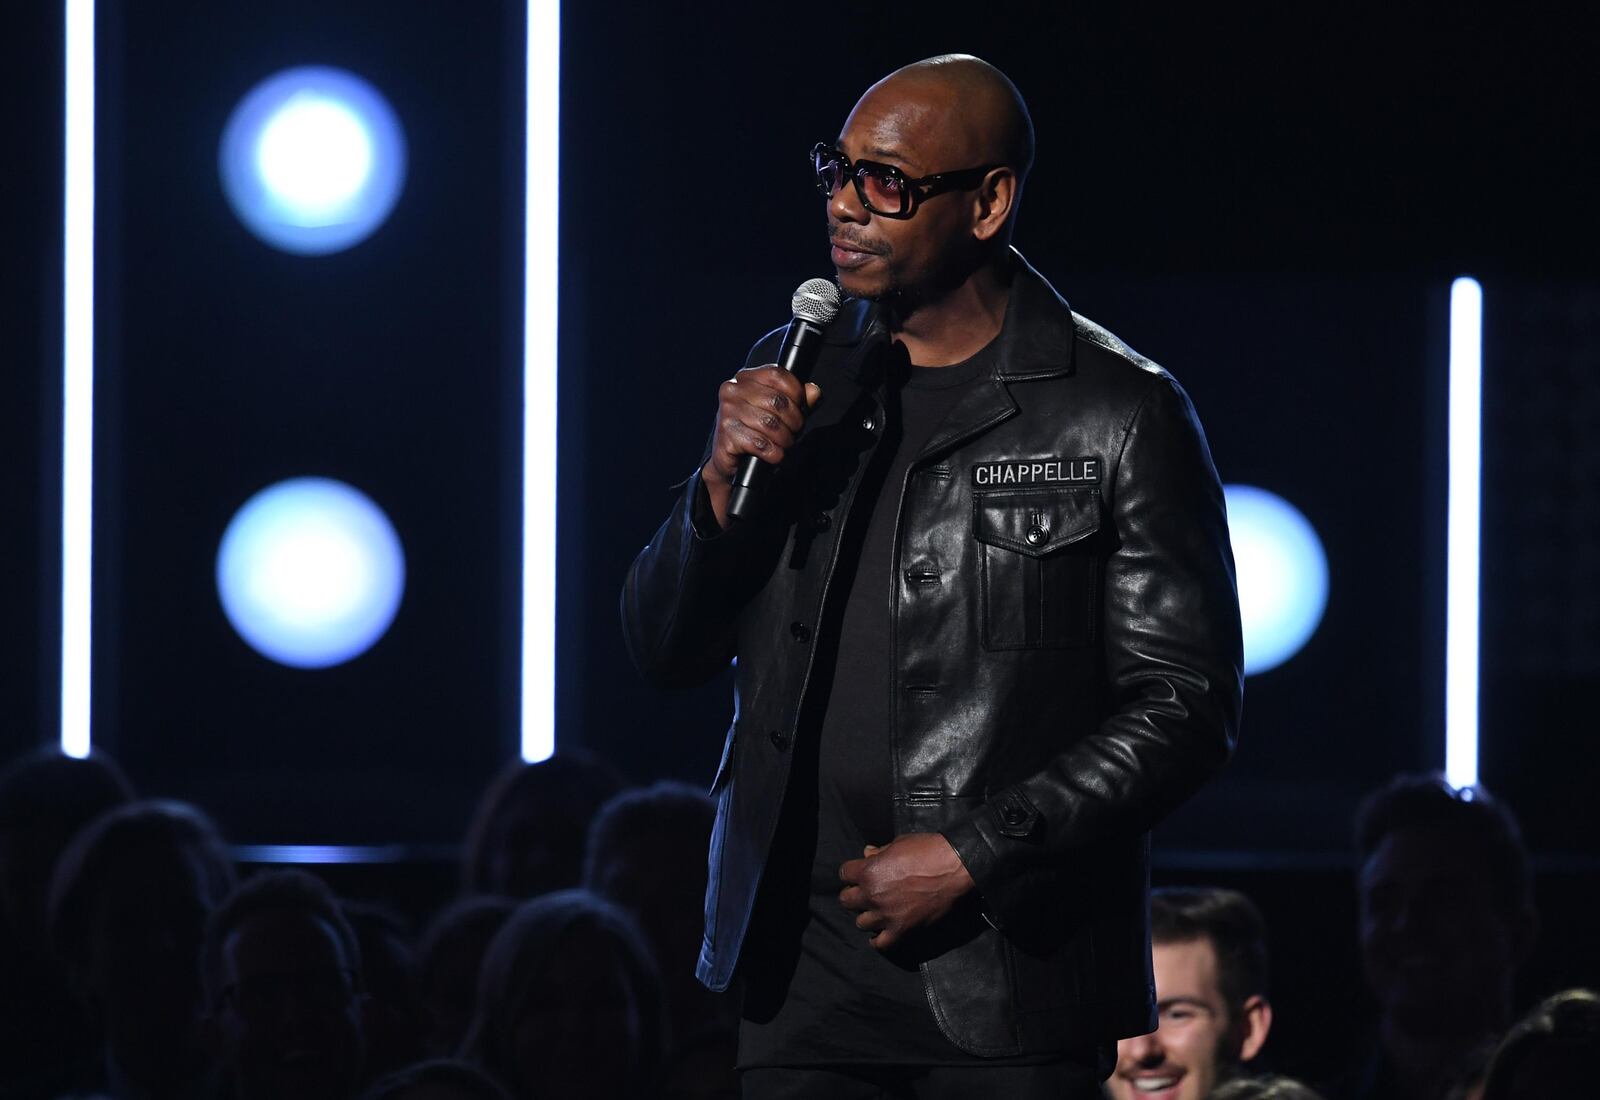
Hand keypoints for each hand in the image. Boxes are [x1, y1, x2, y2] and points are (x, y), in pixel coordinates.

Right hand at [700, 365, 821, 527]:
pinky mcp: (726, 436)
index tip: (801, 407)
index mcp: (745, 378)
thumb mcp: (779, 411)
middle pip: (776, 400)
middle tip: (794, 431)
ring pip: (770, 424)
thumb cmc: (755, 430)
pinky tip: (773, 454)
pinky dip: (774, 453)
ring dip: (785, 438)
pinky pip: (761, 444)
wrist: (729, 458)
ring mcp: (726, 413)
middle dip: (794, 420)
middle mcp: (732, 391)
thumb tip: (814, 392)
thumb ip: (799, 400)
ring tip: (784, 443)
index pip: (777, 374)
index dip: (796, 392)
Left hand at [837, 833, 974, 950]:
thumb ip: (880, 851)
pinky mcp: (902, 930)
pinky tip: (882, 931)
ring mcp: (886, 915)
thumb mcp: (899, 843)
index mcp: (869, 871)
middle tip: (866, 892)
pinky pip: (880, 943)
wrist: (955, 868)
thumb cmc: (928, 850)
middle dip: (854, 894)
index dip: (851, 872)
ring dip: (868, 915)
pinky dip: (878, 939)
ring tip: (877, 910)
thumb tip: (867, 853)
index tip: (858, 873)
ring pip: (861, 923)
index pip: (844, 874)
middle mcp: (873, 895)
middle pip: (847, 900)